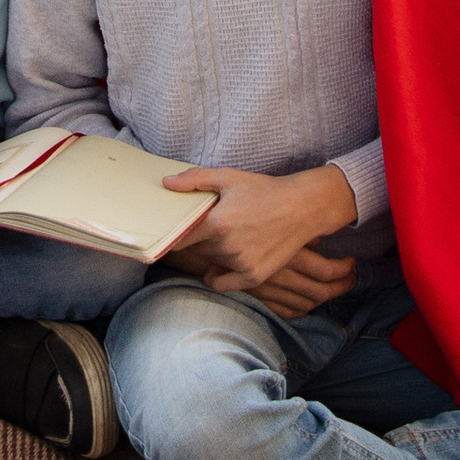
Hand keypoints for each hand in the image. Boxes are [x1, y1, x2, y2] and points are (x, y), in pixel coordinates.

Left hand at [163, 163, 359, 313]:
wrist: (302, 208)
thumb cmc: (264, 189)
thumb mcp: (229, 177)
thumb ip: (194, 180)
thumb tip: (166, 184)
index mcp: (216, 223)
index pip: (177, 239)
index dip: (166, 239)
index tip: (157, 240)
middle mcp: (226, 247)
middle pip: (194, 250)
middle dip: (195, 241)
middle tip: (206, 229)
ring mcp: (241, 264)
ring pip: (209, 263)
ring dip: (211, 254)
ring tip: (228, 237)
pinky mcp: (253, 277)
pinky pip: (222, 282)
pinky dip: (220, 274)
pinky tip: (227, 259)